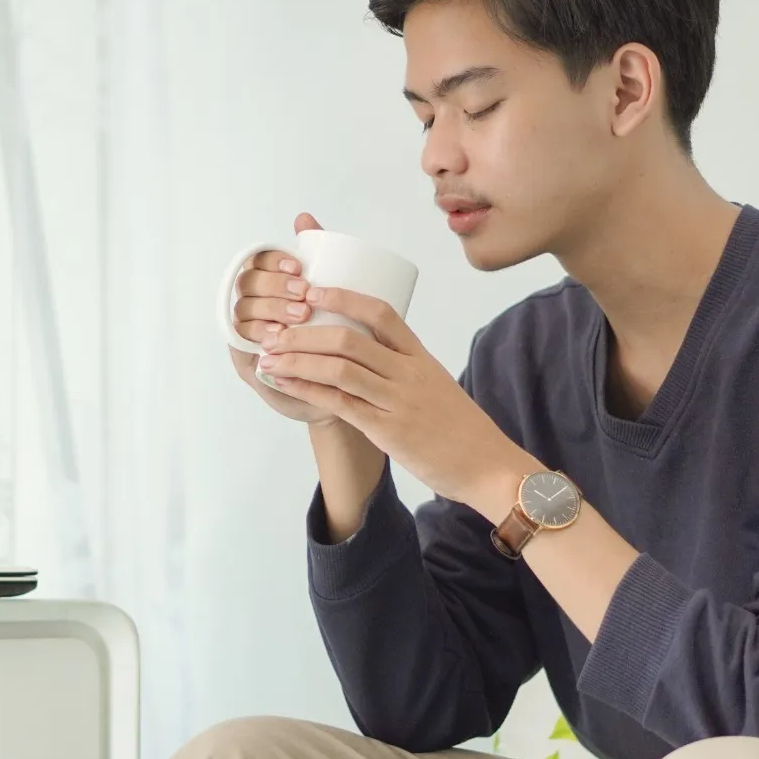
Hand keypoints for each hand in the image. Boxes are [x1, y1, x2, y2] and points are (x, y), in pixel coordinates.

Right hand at [228, 213, 341, 424]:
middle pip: (248, 283)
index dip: (273, 260)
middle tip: (305, 294)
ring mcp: (247, 332)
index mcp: (271, 286)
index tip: (300, 266)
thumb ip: (323, 258)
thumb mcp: (335, 298)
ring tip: (299, 316)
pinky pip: (240, 340)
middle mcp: (254, 306)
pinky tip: (275, 336)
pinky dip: (256, 335)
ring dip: (269, 308)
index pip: (259, 261)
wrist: (343, 390)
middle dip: (275, 285)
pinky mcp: (245, 358)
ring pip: (244, 309)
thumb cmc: (337, 342)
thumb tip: (303, 217)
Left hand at [256, 285, 539, 512]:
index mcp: (421, 357)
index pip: (381, 313)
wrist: (488, 466)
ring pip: (339, 368)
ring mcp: (397, 401)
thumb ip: (405, 370)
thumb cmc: (461, 429)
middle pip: (349, 338)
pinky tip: (284, 384)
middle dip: (304, 332)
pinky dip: (307, 390)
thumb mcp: (436, 386)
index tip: (312, 291)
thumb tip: (370, 356)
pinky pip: (340, 404)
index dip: (343, 297)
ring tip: (269, 357)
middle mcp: (408, 373)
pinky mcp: (387, 430)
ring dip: (297, 360)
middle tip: (275, 330)